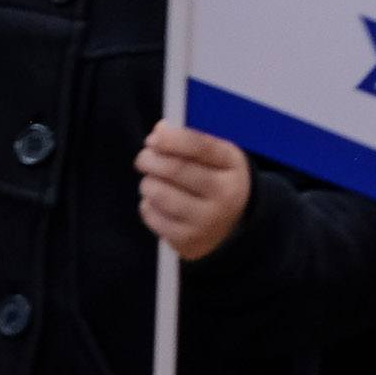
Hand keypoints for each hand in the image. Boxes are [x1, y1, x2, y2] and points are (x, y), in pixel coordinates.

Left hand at [138, 122, 250, 261]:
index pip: (201, 147)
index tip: (153, 138)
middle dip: (151, 160)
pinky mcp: (188, 242)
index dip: (172, 139)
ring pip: (160, 195)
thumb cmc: (215, 179)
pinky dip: (147, 205)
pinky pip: (154, 217)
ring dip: (148, 183)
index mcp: (232, 166)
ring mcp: (206, 222)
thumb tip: (158, 132)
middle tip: (143, 158)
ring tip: (151, 181)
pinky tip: (156, 201)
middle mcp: (224, 195)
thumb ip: (189, 140)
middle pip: (176, 170)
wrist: (232, 225)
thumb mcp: (215, 156)